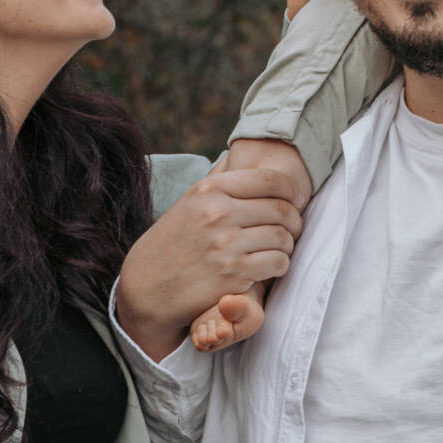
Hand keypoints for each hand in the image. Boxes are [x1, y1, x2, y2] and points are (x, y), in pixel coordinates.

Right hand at [116, 159, 307, 359]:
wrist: (147, 288)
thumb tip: (236, 155)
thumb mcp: (187, 204)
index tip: (296, 199)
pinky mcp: (234, 273)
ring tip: (280, 248)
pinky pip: (278, 262)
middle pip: (281, 209)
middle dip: (294, 220)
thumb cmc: (172, 244)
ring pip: (283, 237)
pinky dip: (280, 265)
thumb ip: (216, 183)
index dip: (291, 189)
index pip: (269, 180)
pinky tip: (270, 266)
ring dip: (288, 244)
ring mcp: (226, 244)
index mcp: (209, 190)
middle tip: (292, 228)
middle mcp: (218, 213)